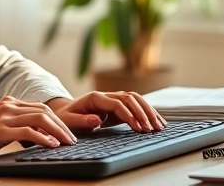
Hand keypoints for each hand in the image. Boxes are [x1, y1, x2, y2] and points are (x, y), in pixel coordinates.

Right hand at [0, 96, 77, 163]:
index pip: (41, 107)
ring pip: (40, 119)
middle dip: (63, 125)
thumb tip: (40, 136)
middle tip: (74, 139)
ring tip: (69, 143)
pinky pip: (27, 132)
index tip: (69, 133)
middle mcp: (7, 105)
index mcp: (8, 102)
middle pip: (45, 111)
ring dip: (58, 131)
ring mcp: (3, 116)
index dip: (58, 120)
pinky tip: (52, 145)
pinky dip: (43, 138)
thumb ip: (15, 126)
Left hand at [47, 91, 166, 133]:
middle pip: (130, 98)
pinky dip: (147, 112)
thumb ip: (82, 121)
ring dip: (148, 111)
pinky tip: (157, 122)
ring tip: (158, 127)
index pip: (117, 103)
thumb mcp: (69, 120)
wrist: (65, 112)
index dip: (128, 114)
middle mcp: (106, 95)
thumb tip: (97, 120)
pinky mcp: (118, 106)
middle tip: (152, 128)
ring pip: (135, 99)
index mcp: (95, 97)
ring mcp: (113, 99)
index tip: (137, 126)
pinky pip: (135, 106)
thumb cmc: (66, 117)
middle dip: (143, 112)